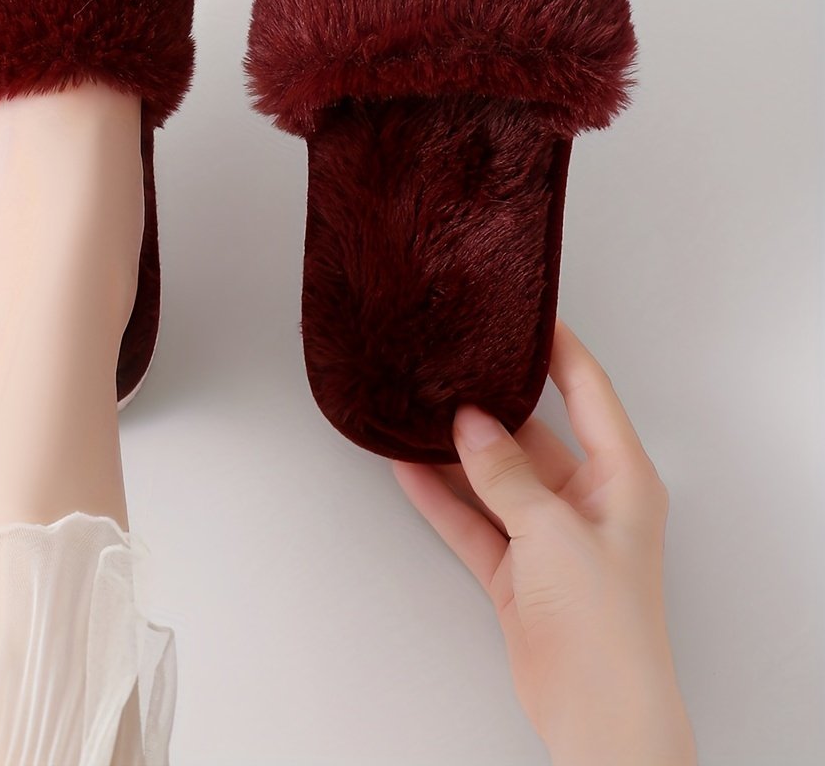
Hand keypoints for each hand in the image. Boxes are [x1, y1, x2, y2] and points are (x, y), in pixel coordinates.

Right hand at [394, 322, 695, 765]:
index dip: (557, 349)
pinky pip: (472, 518)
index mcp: (620, 477)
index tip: (523, 315)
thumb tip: (469, 424)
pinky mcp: (516, 568)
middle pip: (531, 433)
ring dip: (457, 451)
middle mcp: (585, 499)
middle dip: (489, 404)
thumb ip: (507, 474)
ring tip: (416, 410)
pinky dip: (441, 496)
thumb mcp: (555, 532)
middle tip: (448, 365)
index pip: (588, 391)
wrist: (595, 713)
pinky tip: (407, 468)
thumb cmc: (605, 623)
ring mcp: (547, 534)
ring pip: (494, 475)